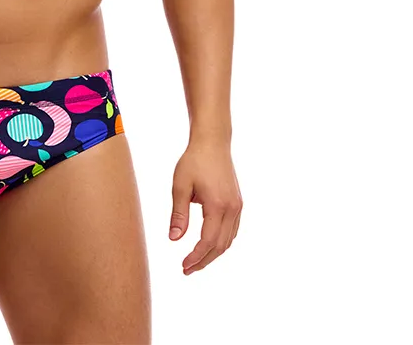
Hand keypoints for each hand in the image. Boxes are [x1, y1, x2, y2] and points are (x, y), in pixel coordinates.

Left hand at [169, 138, 241, 274]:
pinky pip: (233, 230)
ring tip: (196, 261)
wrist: (213, 142)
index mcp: (217, 205)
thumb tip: (174, 239)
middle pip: (220, 246)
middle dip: (204, 260)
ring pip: (229, 240)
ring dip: (213, 253)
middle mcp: (232, 209)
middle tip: (187, 270)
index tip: (183, 266)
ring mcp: (238, 206)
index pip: (208, 241)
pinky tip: (209, 245)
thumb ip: (179, 214)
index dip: (196, 257)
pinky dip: (222, 242)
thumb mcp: (180, 185)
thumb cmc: (194, 160)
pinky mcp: (238, 203)